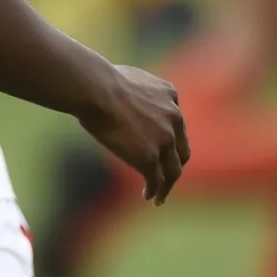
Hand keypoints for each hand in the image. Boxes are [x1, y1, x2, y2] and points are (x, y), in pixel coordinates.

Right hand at [79, 64, 189, 202]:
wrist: (95, 89)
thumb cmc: (97, 81)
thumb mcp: (127, 79)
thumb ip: (134, 92)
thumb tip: (117, 95)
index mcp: (169, 95)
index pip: (176, 123)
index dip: (170, 138)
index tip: (161, 148)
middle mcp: (174, 117)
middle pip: (181, 149)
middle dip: (174, 164)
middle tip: (166, 176)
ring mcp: (164, 139)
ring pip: (173, 169)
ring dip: (167, 184)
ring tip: (160, 195)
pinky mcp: (150, 157)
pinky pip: (157, 179)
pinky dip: (156, 190)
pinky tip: (149, 197)